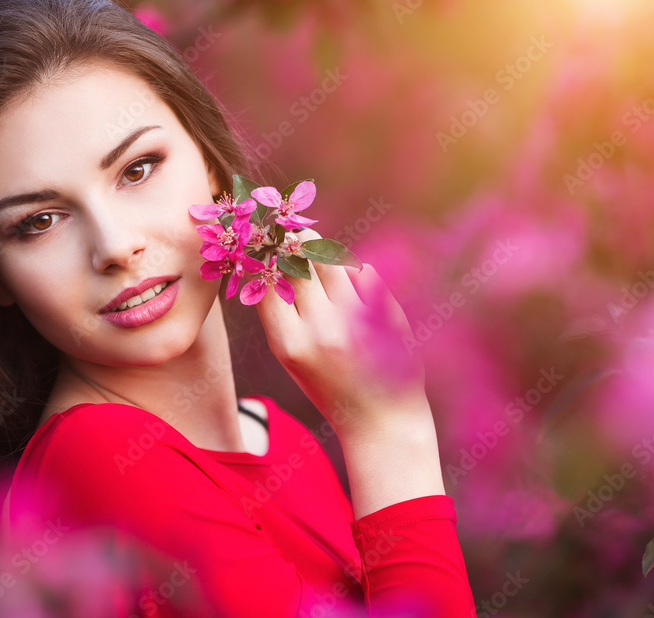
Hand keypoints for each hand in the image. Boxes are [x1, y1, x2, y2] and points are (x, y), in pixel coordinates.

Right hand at [254, 228, 426, 436]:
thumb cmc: (327, 384)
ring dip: (324, 251)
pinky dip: (356, 273)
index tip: (266, 245)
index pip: (267, 280)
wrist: (380, 418)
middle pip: (299, 261)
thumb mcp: (291, 356)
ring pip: (333, 260)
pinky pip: (364, 273)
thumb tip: (268, 256)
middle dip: (293, 242)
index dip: (265, 257)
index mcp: (290, 344)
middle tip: (292, 234)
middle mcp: (322, 330)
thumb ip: (279, 313)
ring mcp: (358, 321)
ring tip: (321, 254)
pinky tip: (353, 288)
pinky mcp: (388, 315)